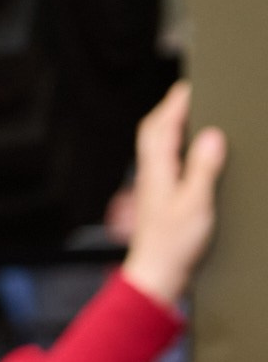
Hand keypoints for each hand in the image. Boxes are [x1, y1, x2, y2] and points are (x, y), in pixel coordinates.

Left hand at [119, 82, 225, 310]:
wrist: (156, 278)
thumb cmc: (173, 247)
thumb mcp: (196, 205)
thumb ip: (204, 168)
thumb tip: (212, 135)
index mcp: (157, 169)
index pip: (163, 123)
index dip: (177, 100)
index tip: (194, 83)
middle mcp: (150, 174)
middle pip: (154, 129)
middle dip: (171, 108)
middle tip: (193, 94)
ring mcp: (152, 186)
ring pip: (156, 146)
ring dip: (172, 127)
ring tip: (194, 116)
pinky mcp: (157, 199)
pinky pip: (163, 162)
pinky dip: (175, 149)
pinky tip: (190, 154)